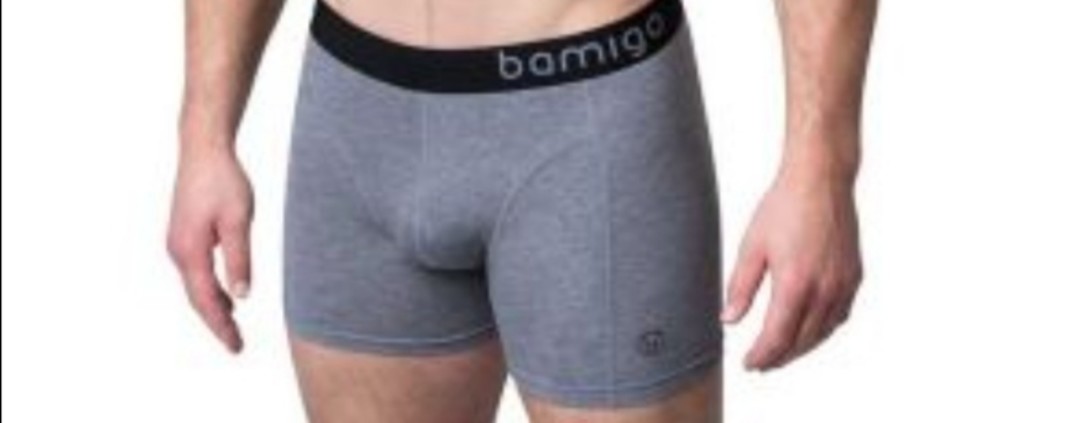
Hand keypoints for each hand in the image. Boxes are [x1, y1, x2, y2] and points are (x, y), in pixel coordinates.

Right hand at [167, 145, 253, 353]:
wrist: (203, 149)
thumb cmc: (224, 180)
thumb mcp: (239, 220)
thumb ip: (239, 259)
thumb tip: (242, 296)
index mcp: (190, 250)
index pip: (206, 299)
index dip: (221, 325)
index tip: (236, 345)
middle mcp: (178, 251)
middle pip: (196, 298)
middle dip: (216, 323)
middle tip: (236, 345)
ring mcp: (177, 243)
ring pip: (194, 286)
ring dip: (212, 307)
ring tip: (233, 327)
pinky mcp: (182, 236)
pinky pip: (195, 272)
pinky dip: (209, 289)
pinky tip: (226, 295)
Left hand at [721, 166, 862, 370]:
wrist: (821, 179)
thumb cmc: (782, 208)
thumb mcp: (751, 247)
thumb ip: (740, 287)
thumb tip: (729, 321)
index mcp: (795, 283)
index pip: (777, 338)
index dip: (762, 356)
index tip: (749, 364)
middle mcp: (824, 289)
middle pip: (801, 341)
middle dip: (780, 358)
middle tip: (761, 364)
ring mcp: (844, 284)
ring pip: (823, 332)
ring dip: (802, 348)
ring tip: (782, 353)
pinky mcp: (854, 276)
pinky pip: (840, 316)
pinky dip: (823, 330)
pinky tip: (809, 330)